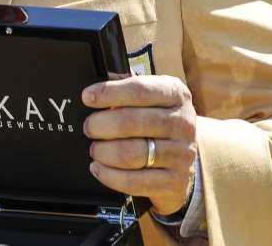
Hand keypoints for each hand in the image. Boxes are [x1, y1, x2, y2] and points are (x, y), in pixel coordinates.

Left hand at [82, 75, 197, 215]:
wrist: (182, 157)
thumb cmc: (155, 122)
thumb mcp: (150, 99)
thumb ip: (125, 93)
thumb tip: (93, 95)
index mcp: (175, 94)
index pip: (139, 90)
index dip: (109, 93)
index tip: (87, 97)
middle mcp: (183, 123)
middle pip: (130, 122)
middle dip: (100, 125)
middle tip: (89, 128)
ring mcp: (182, 155)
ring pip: (130, 154)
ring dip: (103, 152)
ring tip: (95, 149)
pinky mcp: (175, 182)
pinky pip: (133, 182)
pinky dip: (108, 175)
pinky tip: (99, 168)